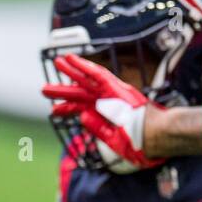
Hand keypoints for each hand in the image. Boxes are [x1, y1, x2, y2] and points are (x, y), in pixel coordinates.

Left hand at [42, 53, 165, 172]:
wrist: (156, 136)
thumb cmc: (140, 142)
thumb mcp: (114, 139)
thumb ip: (99, 128)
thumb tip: (82, 117)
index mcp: (106, 115)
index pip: (82, 110)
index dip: (68, 108)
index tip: (54, 109)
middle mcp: (107, 102)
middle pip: (81, 93)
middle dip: (63, 90)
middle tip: (45, 88)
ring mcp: (111, 94)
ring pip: (86, 80)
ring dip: (71, 71)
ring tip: (56, 62)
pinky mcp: (116, 87)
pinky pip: (97, 74)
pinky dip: (84, 66)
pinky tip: (71, 59)